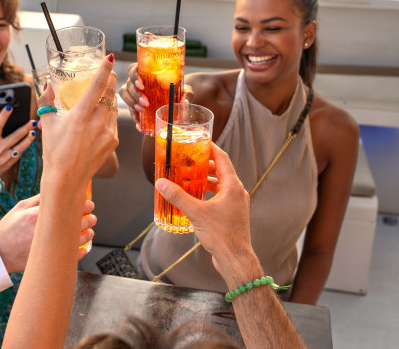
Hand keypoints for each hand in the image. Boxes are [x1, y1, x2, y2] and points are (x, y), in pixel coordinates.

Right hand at [0, 107, 38, 180]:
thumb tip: (11, 125)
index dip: (4, 115)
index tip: (9, 107)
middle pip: (15, 136)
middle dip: (25, 128)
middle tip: (33, 121)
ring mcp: (5, 158)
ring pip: (21, 146)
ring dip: (29, 139)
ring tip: (33, 132)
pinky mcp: (9, 164)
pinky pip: (19, 153)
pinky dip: (23, 147)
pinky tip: (27, 141)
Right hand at [0, 195, 96, 271]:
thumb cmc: (9, 228)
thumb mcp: (20, 208)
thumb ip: (38, 200)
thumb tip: (58, 190)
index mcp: (36, 215)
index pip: (66, 207)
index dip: (82, 205)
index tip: (89, 204)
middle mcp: (43, 231)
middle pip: (75, 224)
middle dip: (88, 219)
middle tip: (92, 217)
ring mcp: (46, 247)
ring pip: (77, 241)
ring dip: (87, 235)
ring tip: (90, 231)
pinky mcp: (48, 260)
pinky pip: (71, 257)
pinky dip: (81, 252)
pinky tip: (84, 247)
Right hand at [39, 54, 118, 185]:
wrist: (66, 179)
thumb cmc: (54, 152)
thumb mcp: (47, 124)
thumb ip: (46, 101)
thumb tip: (47, 84)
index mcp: (81, 115)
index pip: (98, 85)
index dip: (105, 69)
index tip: (109, 58)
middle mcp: (97, 123)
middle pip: (110, 94)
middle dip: (111, 80)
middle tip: (109, 72)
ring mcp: (107, 133)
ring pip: (113, 108)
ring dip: (109, 99)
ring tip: (102, 95)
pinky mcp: (113, 142)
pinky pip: (113, 122)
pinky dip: (108, 116)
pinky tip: (100, 118)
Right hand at [118, 63, 194, 116]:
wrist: (176, 98)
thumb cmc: (178, 89)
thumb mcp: (184, 89)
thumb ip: (186, 93)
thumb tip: (185, 101)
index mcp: (145, 73)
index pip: (133, 69)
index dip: (134, 76)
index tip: (142, 85)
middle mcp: (136, 82)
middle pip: (128, 84)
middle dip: (135, 94)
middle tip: (145, 102)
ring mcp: (133, 93)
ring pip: (124, 95)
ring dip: (131, 103)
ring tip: (141, 110)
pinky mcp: (134, 105)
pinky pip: (130, 111)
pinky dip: (134, 118)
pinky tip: (139, 125)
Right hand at [155, 143, 251, 268]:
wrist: (235, 258)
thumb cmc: (221, 235)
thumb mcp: (196, 212)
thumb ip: (178, 196)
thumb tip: (161, 183)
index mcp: (232, 186)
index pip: (222, 158)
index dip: (210, 148)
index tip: (199, 141)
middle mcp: (236, 192)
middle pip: (221, 170)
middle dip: (204, 164)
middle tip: (188, 160)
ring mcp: (236, 204)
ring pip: (220, 185)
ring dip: (205, 180)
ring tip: (188, 178)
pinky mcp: (232, 214)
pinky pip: (219, 197)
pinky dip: (208, 193)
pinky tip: (194, 198)